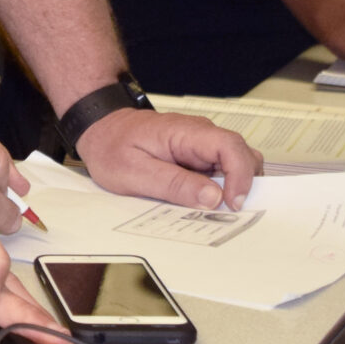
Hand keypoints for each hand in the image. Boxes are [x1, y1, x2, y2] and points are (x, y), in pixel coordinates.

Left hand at [74, 106, 258, 210]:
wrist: (100, 130)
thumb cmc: (112, 147)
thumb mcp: (134, 172)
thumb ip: (174, 184)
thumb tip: (213, 197)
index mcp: (185, 132)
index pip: (229, 145)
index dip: (240, 175)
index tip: (233, 202)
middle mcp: (199, 134)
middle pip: (241, 155)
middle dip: (244, 185)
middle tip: (230, 213)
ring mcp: (200, 145)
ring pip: (234, 164)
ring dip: (233, 188)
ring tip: (219, 211)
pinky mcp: (197, 156)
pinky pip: (219, 171)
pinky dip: (221, 188)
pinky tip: (207, 204)